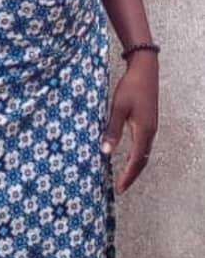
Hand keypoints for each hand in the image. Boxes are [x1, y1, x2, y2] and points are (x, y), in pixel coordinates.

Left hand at [101, 51, 158, 192]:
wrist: (145, 69)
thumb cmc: (131, 87)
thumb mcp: (118, 108)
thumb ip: (113, 129)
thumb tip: (106, 151)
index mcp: (144, 131)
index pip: (136, 161)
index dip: (127, 176)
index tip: (119, 188)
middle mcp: (150, 132)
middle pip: (142, 160)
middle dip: (132, 175)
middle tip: (121, 187)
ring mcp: (151, 126)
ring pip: (144, 153)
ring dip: (135, 166)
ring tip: (124, 176)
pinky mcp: (149, 121)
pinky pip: (144, 145)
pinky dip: (137, 156)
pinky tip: (129, 156)